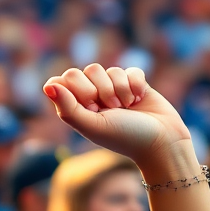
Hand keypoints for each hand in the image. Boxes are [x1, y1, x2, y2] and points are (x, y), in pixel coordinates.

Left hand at [43, 64, 193, 172]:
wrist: (162, 141)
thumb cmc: (124, 138)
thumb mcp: (92, 125)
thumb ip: (68, 108)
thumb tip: (48, 87)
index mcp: (76, 108)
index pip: (61, 81)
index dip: (75, 87)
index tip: (88, 104)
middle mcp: (93, 97)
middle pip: (86, 70)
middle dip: (100, 89)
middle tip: (110, 109)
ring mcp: (113, 88)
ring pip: (109, 69)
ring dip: (119, 90)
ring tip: (126, 107)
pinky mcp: (133, 82)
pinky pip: (129, 70)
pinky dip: (135, 85)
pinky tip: (139, 100)